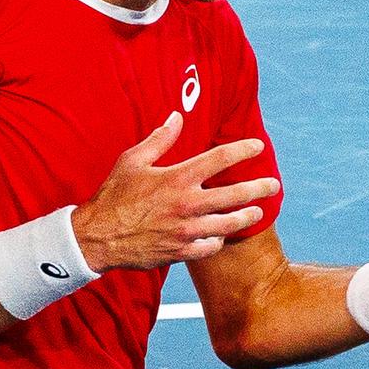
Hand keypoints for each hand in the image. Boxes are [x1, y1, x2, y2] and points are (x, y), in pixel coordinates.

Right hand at [73, 111, 277, 270]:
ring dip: (246, 217)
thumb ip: (160, 139)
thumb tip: (177, 117)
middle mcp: (187, 204)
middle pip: (235, 194)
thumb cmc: (112, 196)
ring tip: (256, 212)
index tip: (257, 146)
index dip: (243, 150)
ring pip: (228, 224)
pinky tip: (222, 236)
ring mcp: (185, 230)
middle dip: (259, 188)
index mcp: (177, 178)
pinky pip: (209, 248)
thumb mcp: (132, 161)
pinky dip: (218, 241)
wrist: (96, 237)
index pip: (221, 158)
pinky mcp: (179, 251)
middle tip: (273, 185)